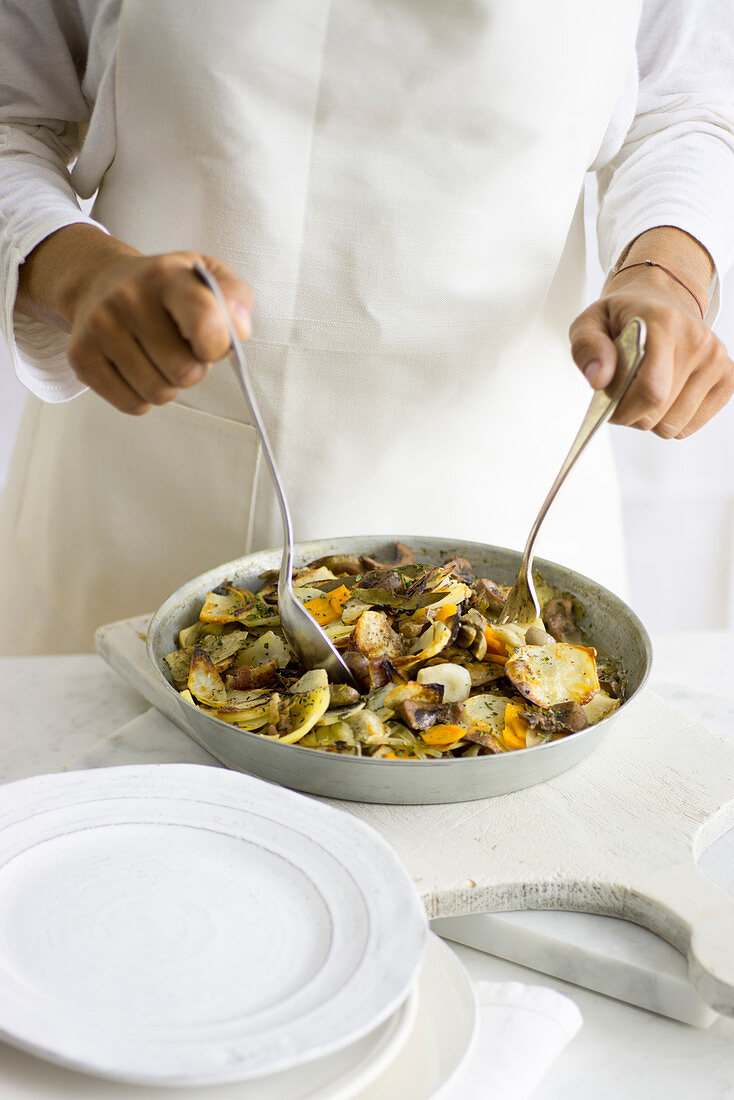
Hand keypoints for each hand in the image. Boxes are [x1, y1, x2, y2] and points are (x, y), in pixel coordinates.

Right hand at [18, 226, 253, 414]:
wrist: (99, 281)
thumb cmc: (165, 288)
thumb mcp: (208, 276)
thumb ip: (236, 300)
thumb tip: (238, 332)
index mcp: (167, 275)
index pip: (205, 323)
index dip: (217, 347)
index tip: (211, 343)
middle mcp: (128, 297)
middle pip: (185, 372)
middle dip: (193, 369)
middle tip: (182, 349)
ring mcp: (100, 327)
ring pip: (158, 393)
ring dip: (168, 384)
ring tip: (159, 357)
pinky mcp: (81, 356)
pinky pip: (132, 404)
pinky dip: (142, 395)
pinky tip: (137, 368)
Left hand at [569, 258, 733, 439]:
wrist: (663, 299)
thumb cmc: (624, 316)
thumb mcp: (590, 322)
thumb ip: (587, 348)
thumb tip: (599, 379)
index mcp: (663, 323)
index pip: (651, 390)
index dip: (624, 410)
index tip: (610, 406)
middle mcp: (697, 341)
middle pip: (658, 413)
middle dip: (631, 415)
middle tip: (622, 395)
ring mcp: (715, 360)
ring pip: (674, 426)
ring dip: (651, 419)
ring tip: (642, 391)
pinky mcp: (727, 378)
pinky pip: (690, 426)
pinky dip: (670, 420)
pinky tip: (663, 395)